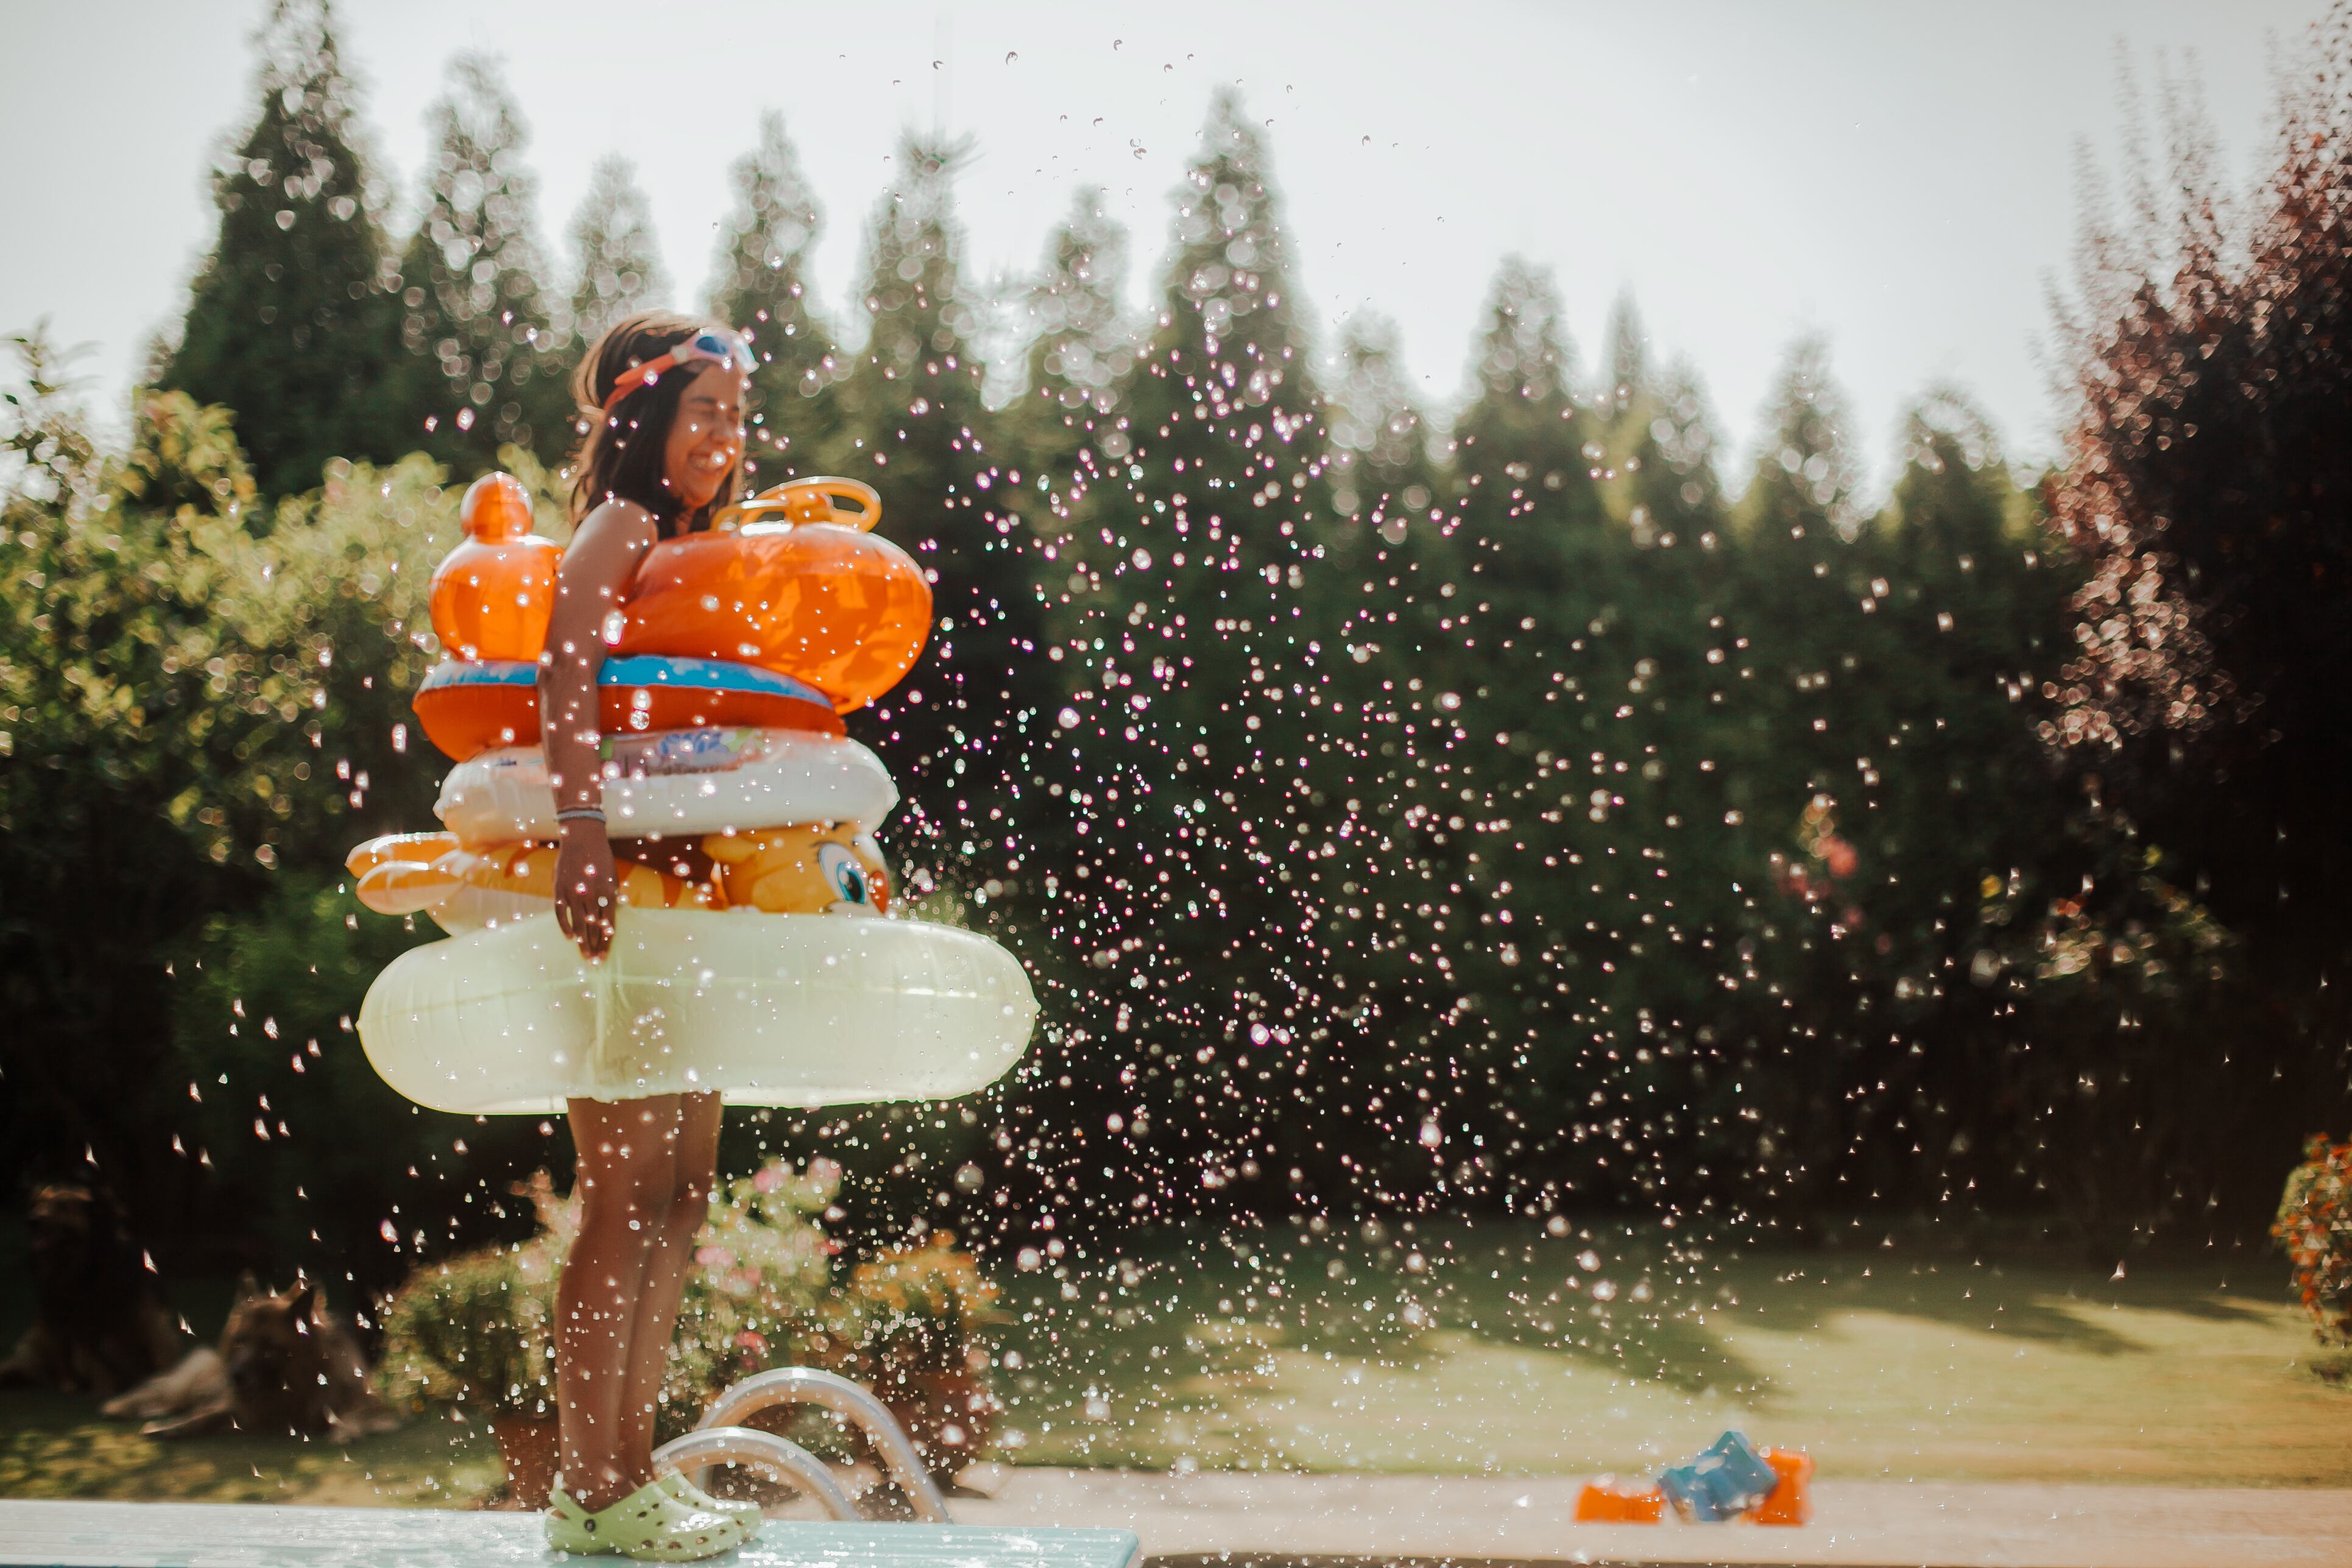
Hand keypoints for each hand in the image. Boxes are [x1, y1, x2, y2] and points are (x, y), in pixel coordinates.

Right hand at [553, 818, 617, 961]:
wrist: (582, 840)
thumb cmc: (601, 860)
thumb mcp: (612, 879)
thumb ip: (611, 899)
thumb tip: (610, 921)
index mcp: (608, 894)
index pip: (608, 926)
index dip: (606, 943)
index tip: (604, 957)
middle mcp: (592, 896)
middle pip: (594, 928)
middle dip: (594, 947)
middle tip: (593, 963)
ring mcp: (575, 893)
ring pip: (579, 924)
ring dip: (581, 941)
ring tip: (584, 955)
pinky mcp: (560, 890)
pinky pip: (561, 913)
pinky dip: (565, 926)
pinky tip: (569, 937)